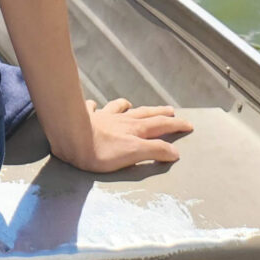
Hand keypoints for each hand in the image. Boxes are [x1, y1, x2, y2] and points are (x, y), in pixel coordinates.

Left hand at [62, 98, 193, 173]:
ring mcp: (103, 116)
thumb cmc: (101, 151)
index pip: (160, 126)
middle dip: (159, 113)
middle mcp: (121, 120)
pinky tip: (93, 105)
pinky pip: (92, 108)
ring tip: (131, 105)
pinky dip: (96, 106)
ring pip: (119, 108)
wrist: (71, 137)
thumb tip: (174, 151)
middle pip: (144, 114)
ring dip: (127, 107)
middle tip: (171, 111)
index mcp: (134, 130)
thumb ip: (154, 151)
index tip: (188, 124)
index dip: (175, 125)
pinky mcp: (86, 116)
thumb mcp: (133, 154)